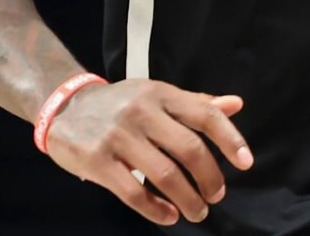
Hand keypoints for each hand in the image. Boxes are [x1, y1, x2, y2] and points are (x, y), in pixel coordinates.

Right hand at [43, 78, 253, 225]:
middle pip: (189, 149)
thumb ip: (194, 103)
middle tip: (217, 195)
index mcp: (161, 94)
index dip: (230, 139)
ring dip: (188, 199)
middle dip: (210, 178)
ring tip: (197, 211)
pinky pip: (134, 192)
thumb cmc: (119, 103)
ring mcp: (118, 136)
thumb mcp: (156, 95)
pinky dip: (156, 209)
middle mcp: (142, 112)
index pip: (205, 115)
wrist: (63, 107)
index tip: (246, 163)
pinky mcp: (97, 160)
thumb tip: (235, 104)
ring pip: (165, 175)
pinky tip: (169, 215)